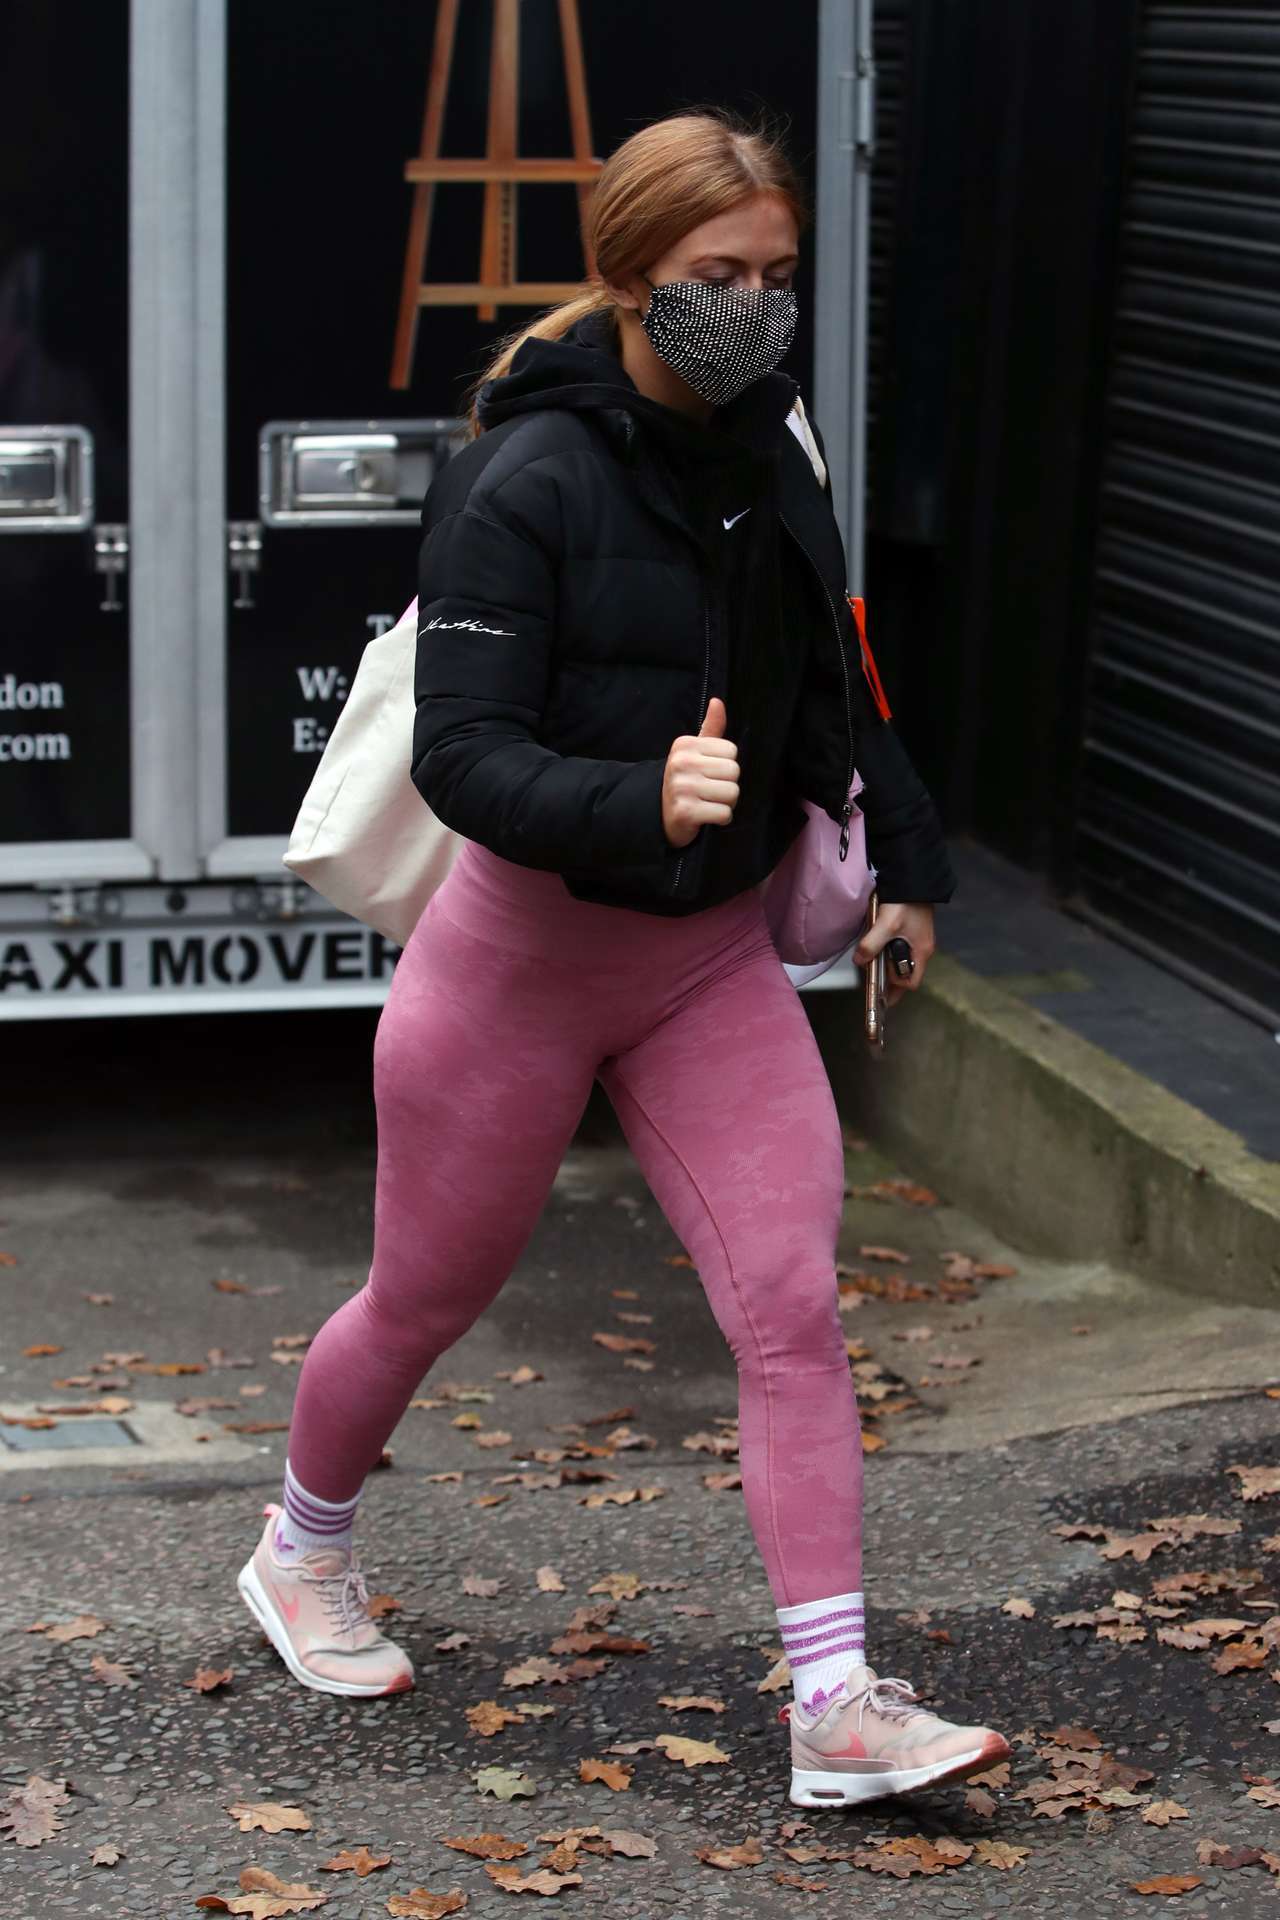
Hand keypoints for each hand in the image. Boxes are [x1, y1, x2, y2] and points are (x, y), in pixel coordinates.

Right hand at [661, 697, 739, 847]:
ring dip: (726, 803)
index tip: (709, 773)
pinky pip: (724, 814)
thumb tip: (717, 702)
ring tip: (709, 803)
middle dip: (728, 785)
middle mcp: (681, 763)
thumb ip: (710, 728)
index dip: (726, 765)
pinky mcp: (686, 812)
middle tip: (710, 791)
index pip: (732, 751)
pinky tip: (706, 816)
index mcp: (685, 745)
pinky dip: (721, 819)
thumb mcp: (695, 752)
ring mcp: (682, 788)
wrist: (660, 815)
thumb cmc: (685, 781)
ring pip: (732, 793)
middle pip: (734, 771)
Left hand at [852, 902, 934, 1006]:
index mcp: (921, 952)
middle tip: (872, 979)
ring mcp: (918, 939)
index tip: (879, 988)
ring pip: (903, 960)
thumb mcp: (886, 926)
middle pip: (907, 973)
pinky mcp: (912, 929)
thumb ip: (871, 945)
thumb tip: (859, 961)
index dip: (896, 988)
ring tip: (871, 962)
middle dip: (890, 978)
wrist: (913, 878)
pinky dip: (889, 952)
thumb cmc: (904, 903)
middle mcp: (922, 948)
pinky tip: (877, 946)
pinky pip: (901, 948)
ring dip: (888, 964)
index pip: (911, 982)